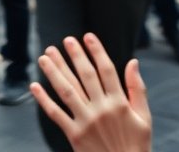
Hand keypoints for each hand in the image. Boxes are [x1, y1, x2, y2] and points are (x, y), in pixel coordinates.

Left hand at [31, 34, 151, 151]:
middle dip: (74, 56)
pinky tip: (34, 85)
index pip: (106, 70)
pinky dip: (43, 100)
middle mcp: (102, 109)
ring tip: (45, 56)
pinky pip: (55, 114)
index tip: (87, 36)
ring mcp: (86, 122)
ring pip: (67, 91)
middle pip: (85, 76)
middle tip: (65, 40)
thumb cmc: (136, 144)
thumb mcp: (144, 117)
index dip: (96, 51)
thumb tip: (133, 62)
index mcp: (120, 103)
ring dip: (54, 72)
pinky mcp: (74, 135)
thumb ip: (137, 89)